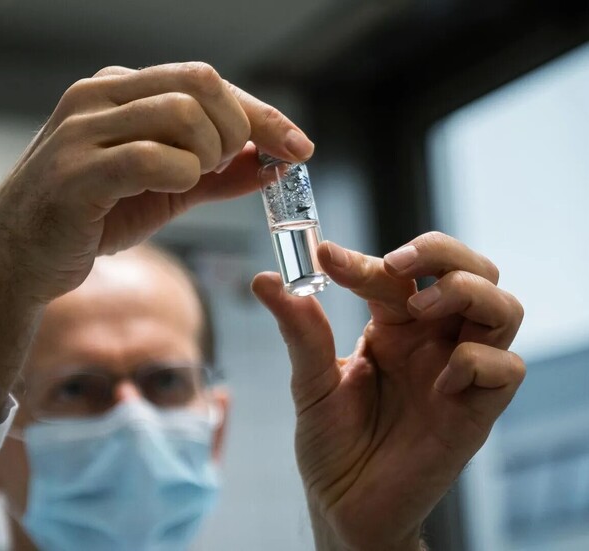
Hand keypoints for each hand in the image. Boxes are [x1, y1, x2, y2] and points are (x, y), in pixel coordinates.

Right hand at [0, 62, 313, 300]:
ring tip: (191, 181)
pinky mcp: (75, 172)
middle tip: (228, 167)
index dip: (261, 113)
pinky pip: (151, 157)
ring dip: (207, 154)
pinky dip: (181, 175)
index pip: (205, 80)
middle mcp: (98, 98)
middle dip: (238, 129)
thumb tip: (270, 163)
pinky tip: (174, 188)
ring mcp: (82, 130)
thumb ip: (214, 172)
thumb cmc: (88, 218)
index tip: (298, 146)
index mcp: (117, 91)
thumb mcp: (162, 191)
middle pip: (201, 84)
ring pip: (180, 114)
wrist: (19, 260)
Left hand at [252, 232, 524, 549]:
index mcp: (394, 326)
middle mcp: (433, 341)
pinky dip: (476, 360)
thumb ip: (300, 331)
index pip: (397, 272)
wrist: (345, 504)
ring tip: (419, 311)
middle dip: (442, 251)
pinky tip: (438, 384)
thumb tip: (267, 280)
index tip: (324, 257)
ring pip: (503, 306)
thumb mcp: (311, 383)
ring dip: (467, 292)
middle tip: (397, 264)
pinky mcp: (477, 410)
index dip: (364, 259)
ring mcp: (459, 372)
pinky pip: (507, 367)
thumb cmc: (332, 442)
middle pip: (471, 270)